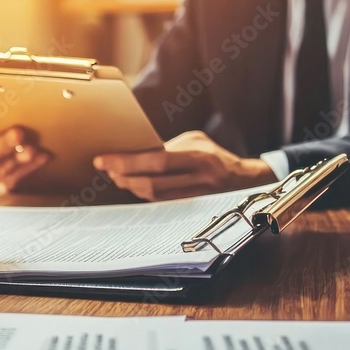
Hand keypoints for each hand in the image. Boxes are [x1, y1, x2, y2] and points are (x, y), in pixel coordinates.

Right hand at [0, 113, 50, 191]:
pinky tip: (44, 156)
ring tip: (31, 150)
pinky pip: (20, 174)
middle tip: (18, 133)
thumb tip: (27, 95)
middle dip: (3, 142)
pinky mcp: (6, 182)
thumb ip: (3, 118)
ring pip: (6, 164)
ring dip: (20, 156)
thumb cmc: (1, 143)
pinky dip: (33, 165)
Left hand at [93, 131, 277, 201]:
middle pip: (152, 182)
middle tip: (108, 169)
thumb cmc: (214, 155)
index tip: (104, 160)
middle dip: (125, 176)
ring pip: (155, 196)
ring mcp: (197, 196)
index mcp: (200, 156)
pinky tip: (133, 186)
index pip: (156, 160)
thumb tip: (136, 152)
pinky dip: (143, 194)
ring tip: (118, 177)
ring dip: (131, 187)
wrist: (245, 179)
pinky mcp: (192, 207)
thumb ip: (169, 147)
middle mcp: (200, 178)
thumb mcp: (195, 142)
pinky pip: (161, 203)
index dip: (127, 162)